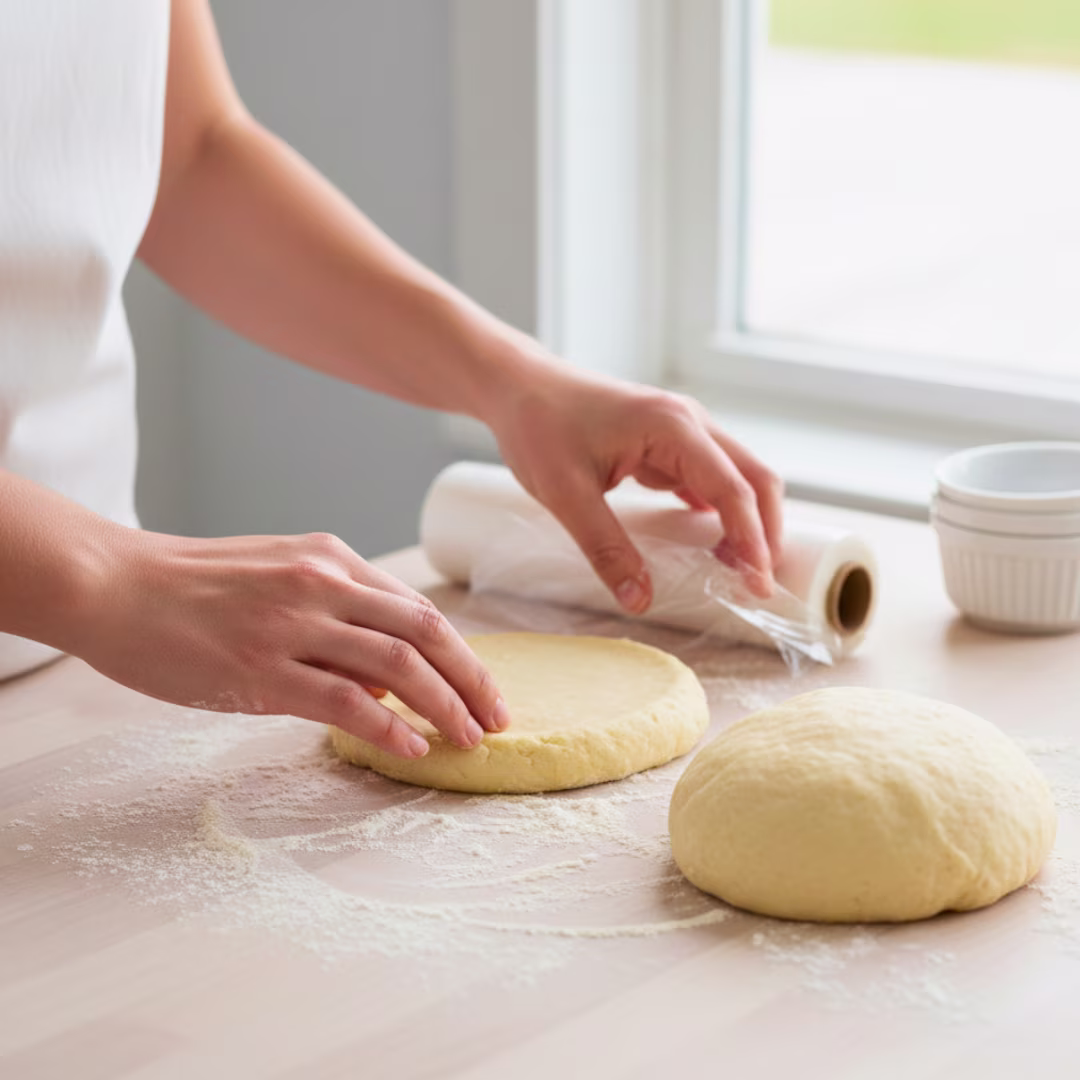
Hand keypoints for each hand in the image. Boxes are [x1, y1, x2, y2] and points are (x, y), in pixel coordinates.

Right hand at [71, 529, 507, 757]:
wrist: (115, 585)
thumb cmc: (193, 584)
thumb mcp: (278, 571)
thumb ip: (336, 605)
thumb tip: (387, 660)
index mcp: (331, 560)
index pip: (418, 609)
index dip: (461, 652)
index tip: (484, 687)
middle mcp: (323, 584)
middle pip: (425, 634)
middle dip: (471, 680)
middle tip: (497, 718)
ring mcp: (294, 626)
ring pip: (397, 667)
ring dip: (443, 707)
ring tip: (466, 739)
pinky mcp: (261, 669)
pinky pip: (344, 701)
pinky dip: (387, 726)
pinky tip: (410, 747)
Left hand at [488, 366, 783, 609]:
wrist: (518, 386)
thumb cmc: (539, 428)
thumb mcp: (566, 494)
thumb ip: (606, 548)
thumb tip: (639, 601)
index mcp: (673, 427)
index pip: (733, 488)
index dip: (752, 539)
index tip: (759, 586)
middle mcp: (689, 422)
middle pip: (754, 477)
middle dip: (765, 531)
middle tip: (759, 585)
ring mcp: (681, 429)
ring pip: (737, 477)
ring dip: (746, 521)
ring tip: (739, 572)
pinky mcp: (667, 441)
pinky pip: (709, 478)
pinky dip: (720, 511)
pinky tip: (712, 546)